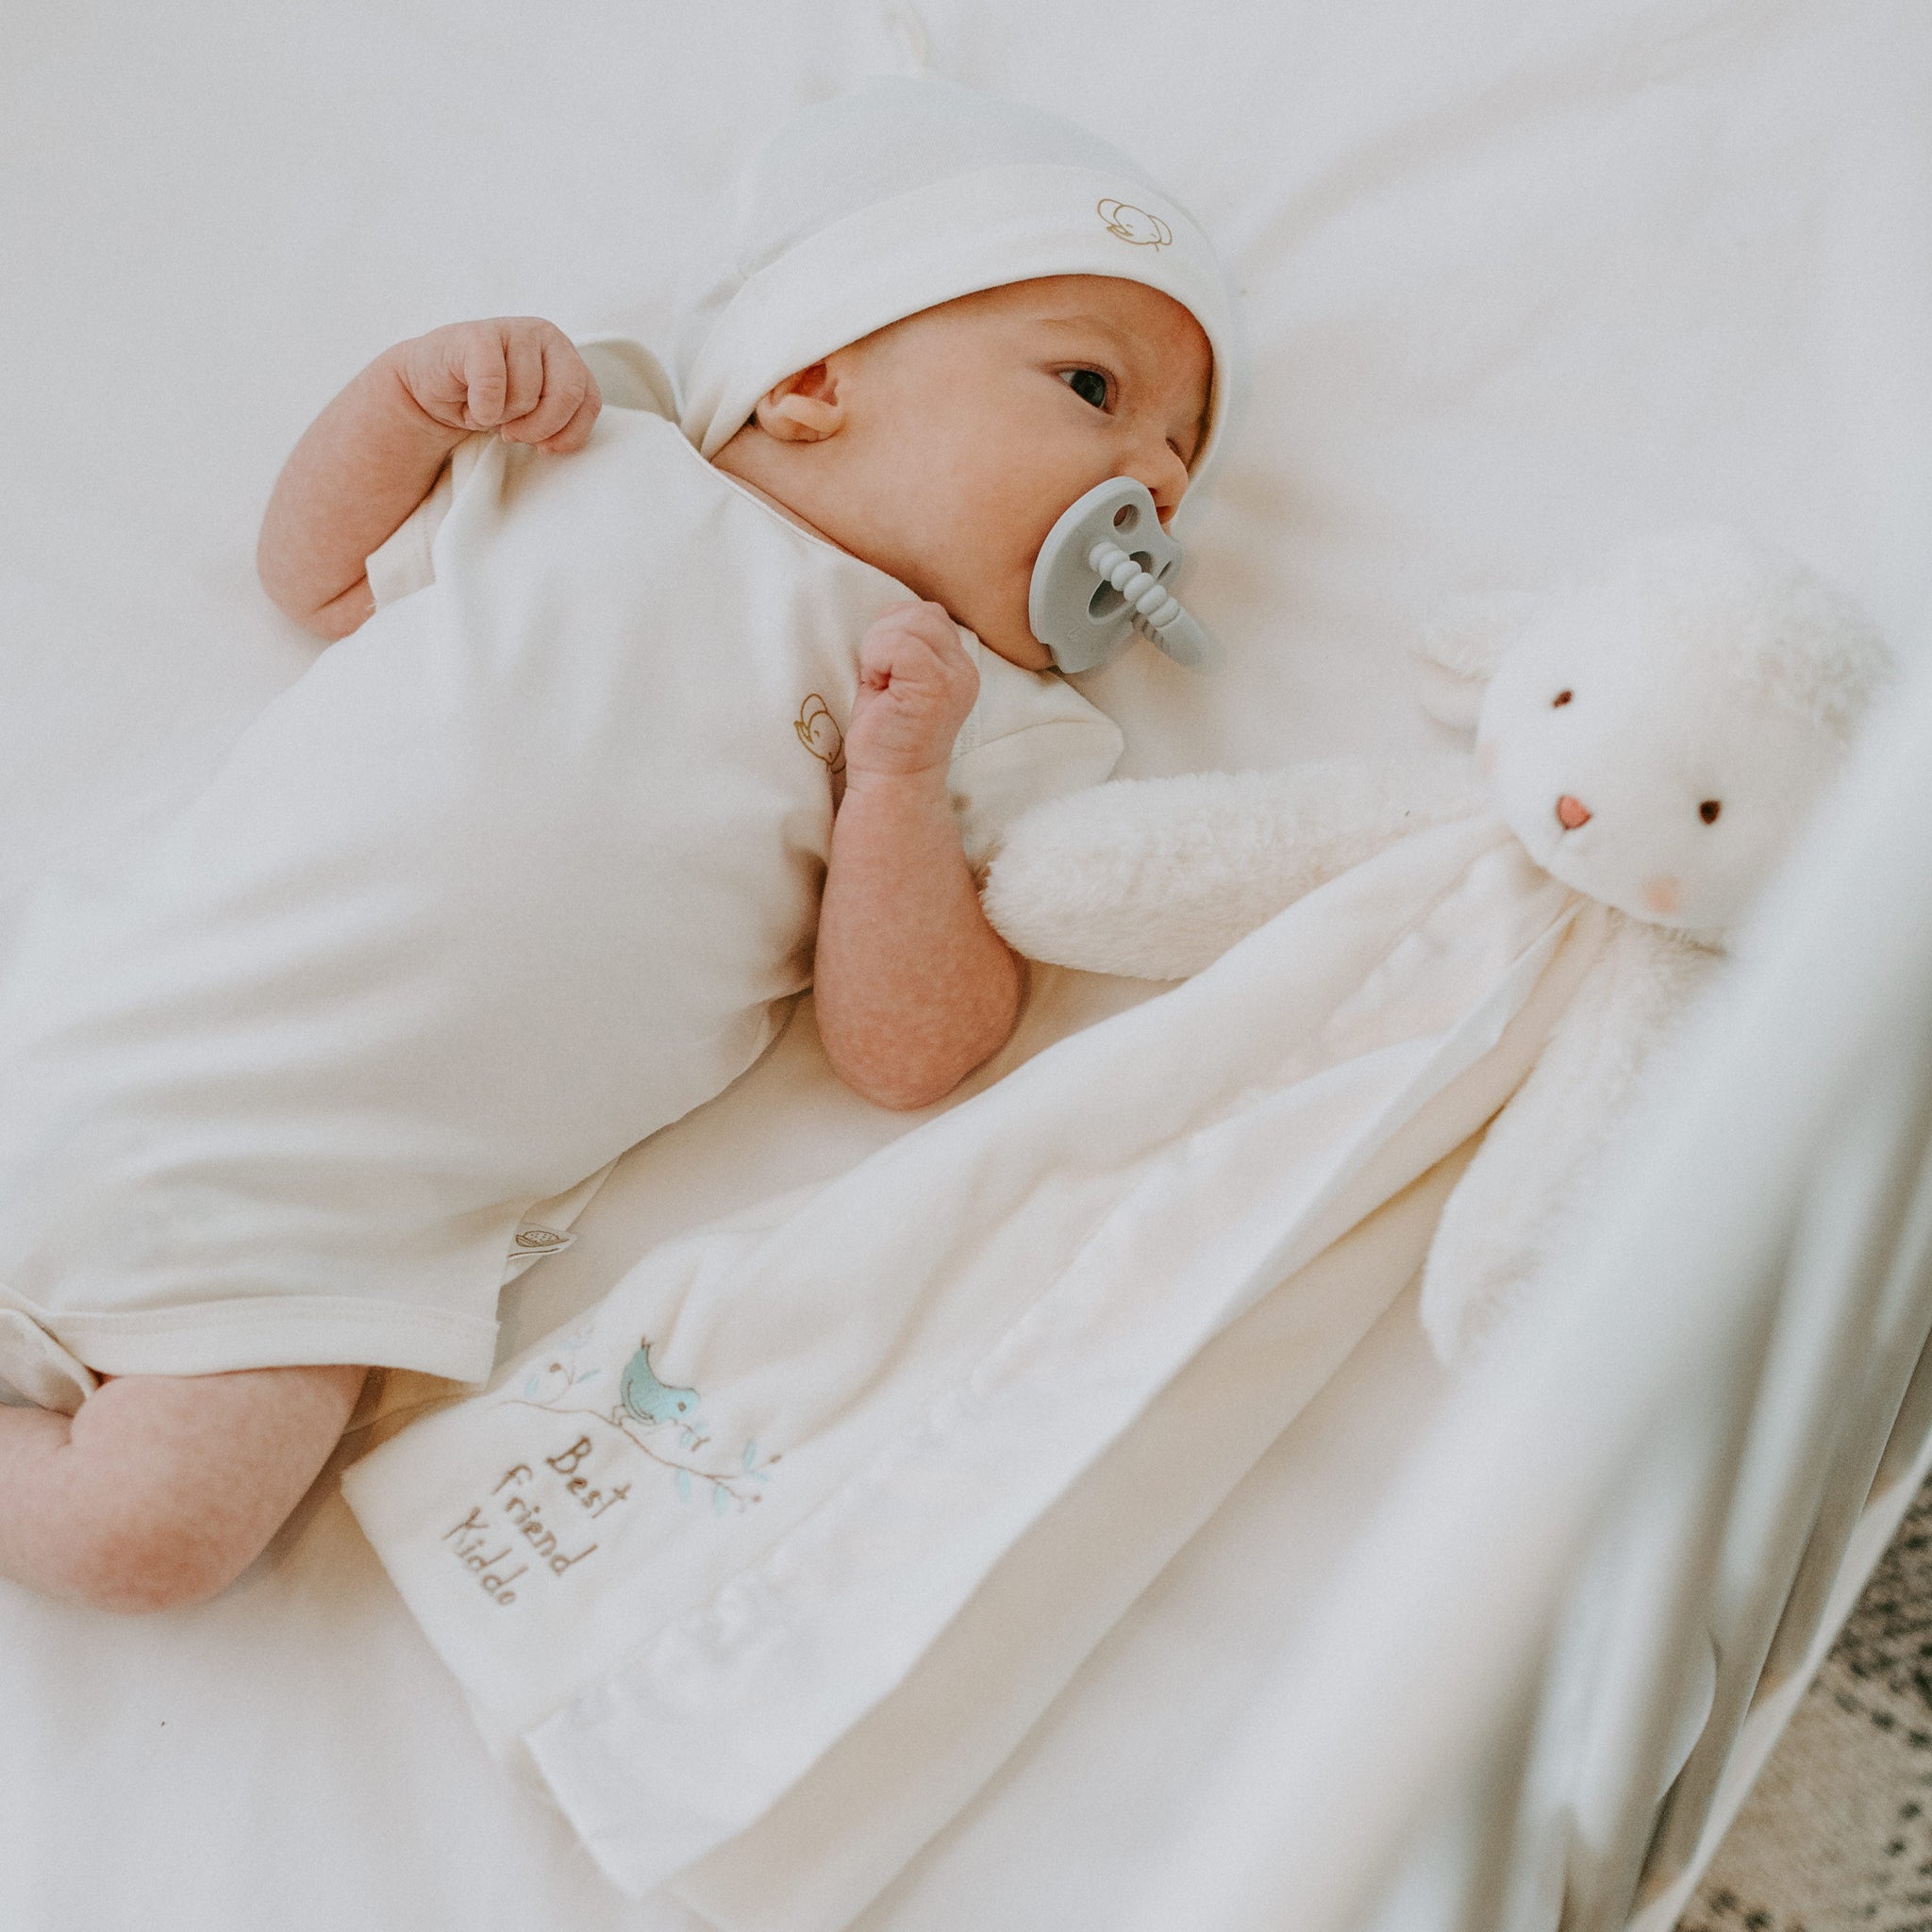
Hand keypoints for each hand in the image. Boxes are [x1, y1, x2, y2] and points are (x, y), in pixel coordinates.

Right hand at [392, 317, 600, 452]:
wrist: (434, 385)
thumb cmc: (489, 401)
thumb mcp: (532, 415)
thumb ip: (558, 419)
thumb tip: (558, 442)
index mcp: (567, 357)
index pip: (589, 402)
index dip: (568, 434)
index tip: (543, 447)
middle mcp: (547, 336)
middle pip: (568, 395)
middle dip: (540, 427)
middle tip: (512, 434)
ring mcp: (514, 330)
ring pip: (528, 394)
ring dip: (502, 417)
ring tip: (486, 408)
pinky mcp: (479, 335)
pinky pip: (493, 384)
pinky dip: (482, 409)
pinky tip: (471, 405)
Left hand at [844, 600, 980, 789]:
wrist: (892, 781)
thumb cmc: (887, 732)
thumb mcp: (899, 677)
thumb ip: (907, 642)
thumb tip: (894, 611)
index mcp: (958, 663)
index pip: (927, 613)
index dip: (894, 634)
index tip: (888, 674)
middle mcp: (964, 668)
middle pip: (920, 612)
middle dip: (886, 637)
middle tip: (881, 680)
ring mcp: (954, 677)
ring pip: (909, 622)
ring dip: (879, 649)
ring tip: (882, 685)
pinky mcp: (937, 687)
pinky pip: (897, 643)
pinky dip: (876, 660)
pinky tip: (879, 689)